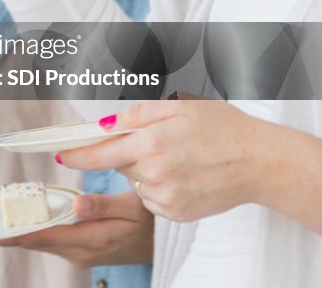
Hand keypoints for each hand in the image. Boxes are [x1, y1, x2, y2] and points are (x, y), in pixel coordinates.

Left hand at [0, 192, 152, 267]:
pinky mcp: (80, 252)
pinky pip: (52, 243)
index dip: (18, 234)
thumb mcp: (131, 207)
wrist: (160, 241)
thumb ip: (102, 205)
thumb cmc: (147, 219)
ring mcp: (80, 255)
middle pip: (39, 242)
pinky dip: (36, 233)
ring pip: (43, 243)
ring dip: (21, 234)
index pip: (46, 237)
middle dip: (12, 234)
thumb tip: (76, 204)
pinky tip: (23, 224)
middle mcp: (81, 252)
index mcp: (91, 240)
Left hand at [57, 101, 267, 222]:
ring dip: (145, 170)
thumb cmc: (222, 128)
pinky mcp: (176, 214)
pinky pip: (152, 198)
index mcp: (151, 144)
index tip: (60, 154)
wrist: (260, 163)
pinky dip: (159, 187)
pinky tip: (184, 176)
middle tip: (160, 141)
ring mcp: (166, 197)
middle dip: (128, 152)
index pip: (99, 153)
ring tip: (179, 159)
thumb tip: (104, 125)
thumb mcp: (178, 106)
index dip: (77, 155)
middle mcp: (154, 174)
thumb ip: (136, 114)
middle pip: (119, 164)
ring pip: (136, 182)